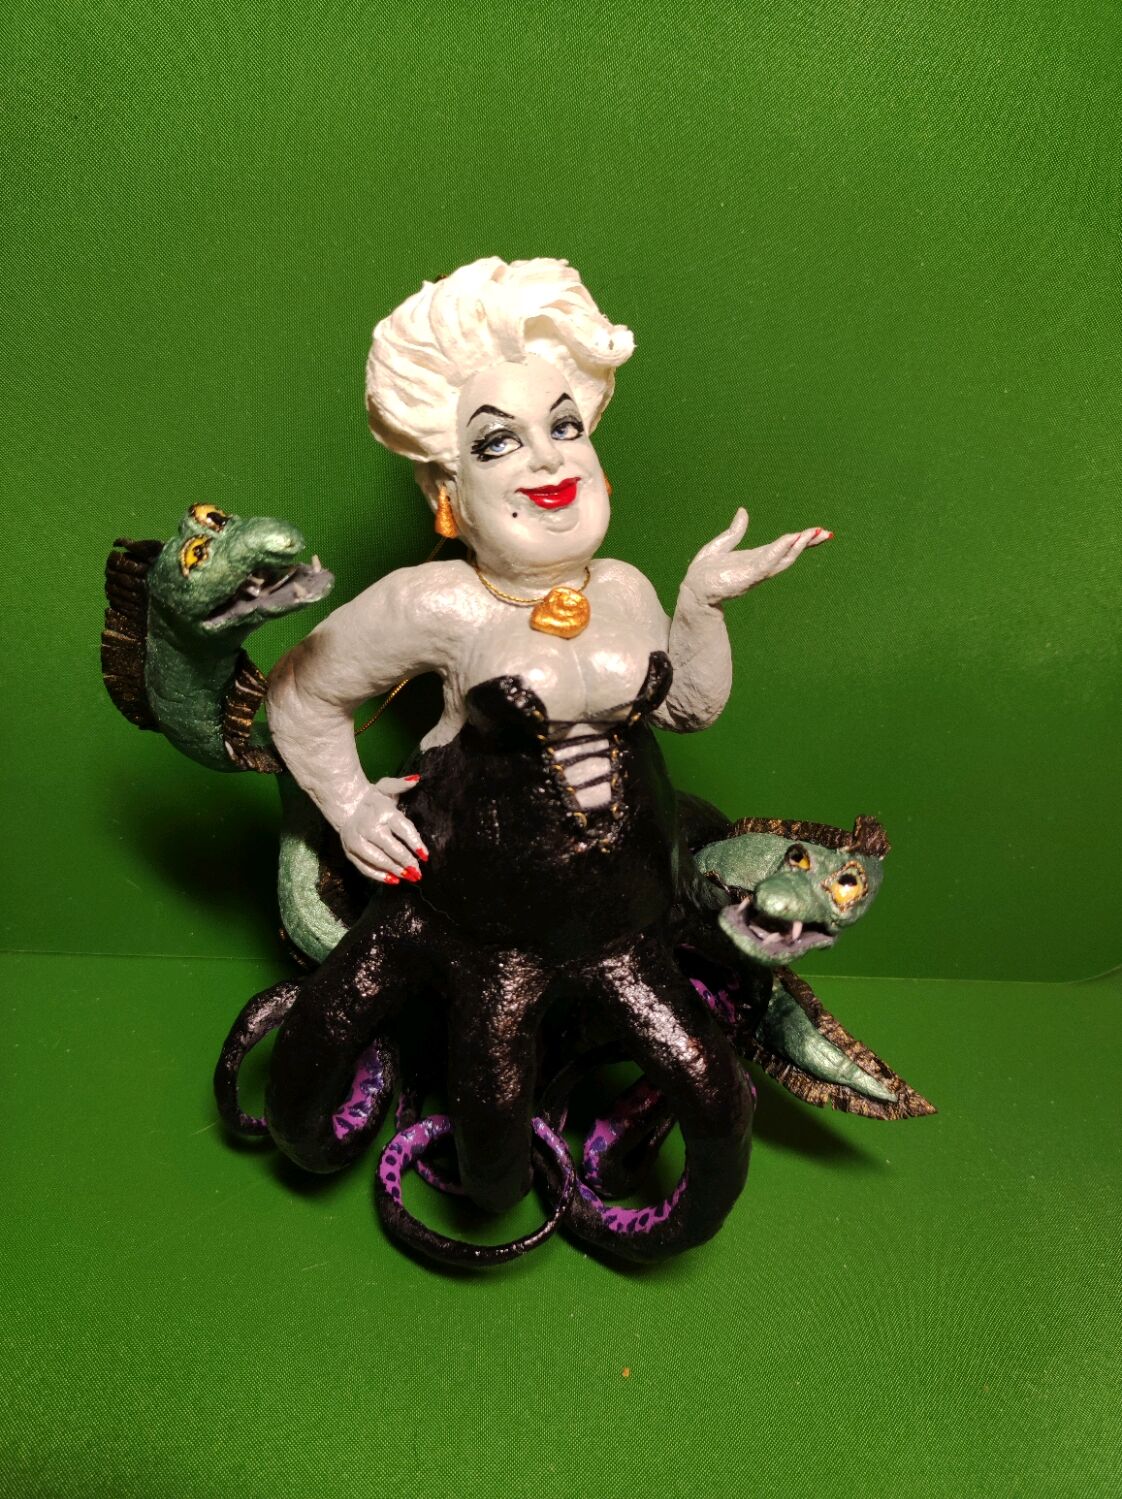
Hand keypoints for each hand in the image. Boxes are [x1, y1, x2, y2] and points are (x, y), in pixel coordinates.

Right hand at [339, 775, 427, 884]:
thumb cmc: (373, 799)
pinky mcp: (351, 852)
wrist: (346, 806)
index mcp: (382, 812)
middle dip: (407, 861)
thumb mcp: (386, 788)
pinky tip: (393, 880)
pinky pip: (365, 867)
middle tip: (419, 872)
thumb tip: (417, 779)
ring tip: (410, 877)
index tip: (425, 855)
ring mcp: (358, 841)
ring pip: (379, 860)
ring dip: (395, 870)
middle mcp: (368, 827)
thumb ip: (401, 785)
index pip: (402, 829)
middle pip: (391, 848)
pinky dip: (379, 876)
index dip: (415, 843)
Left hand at [684, 508, 831, 606]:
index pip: (783, 547)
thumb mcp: (721, 545)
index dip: (801, 539)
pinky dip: (779, 551)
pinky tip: (789, 540)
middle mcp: (760, 565)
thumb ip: (735, 531)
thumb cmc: (704, 572)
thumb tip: (742, 511)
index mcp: (756, 558)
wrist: (692, 590)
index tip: (818, 531)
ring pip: (783, 558)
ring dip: (798, 546)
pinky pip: (766, 563)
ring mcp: (755, 572)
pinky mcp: (747, 577)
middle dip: (808, 544)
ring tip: (812, 534)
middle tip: (826, 533)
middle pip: (790, 554)